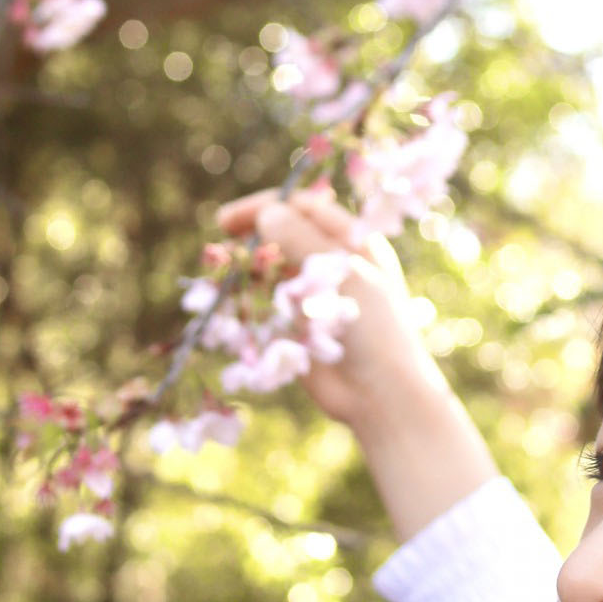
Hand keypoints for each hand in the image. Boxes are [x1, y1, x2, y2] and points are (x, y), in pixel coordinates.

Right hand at [214, 183, 437, 431]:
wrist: (381, 394)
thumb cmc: (375, 328)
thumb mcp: (343, 274)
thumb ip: (304, 241)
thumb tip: (267, 211)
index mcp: (352, 243)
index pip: (303, 208)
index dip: (266, 207)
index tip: (230, 220)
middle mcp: (330, 264)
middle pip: (282, 237)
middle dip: (251, 238)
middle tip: (220, 243)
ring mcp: (312, 296)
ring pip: (269, 272)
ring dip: (245, 272)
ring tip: (223, 280)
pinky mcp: (296, 327)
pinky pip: (263, 307)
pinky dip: (245, 304)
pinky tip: (229, 308)